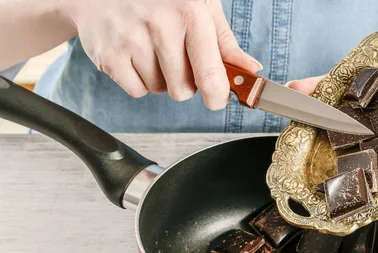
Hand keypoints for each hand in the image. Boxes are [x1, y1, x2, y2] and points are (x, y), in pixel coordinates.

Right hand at [66, 0, 261, 107]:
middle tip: (176, 57)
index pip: (210, 75)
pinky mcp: (108, 54)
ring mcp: (131, 40)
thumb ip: (224, 40)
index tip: (218, 99)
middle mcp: (160, 26)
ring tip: (152, 49)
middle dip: (185, 82)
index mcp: (189, 13)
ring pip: (160, 90)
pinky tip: (135, 55)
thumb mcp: (199, 4)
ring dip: (161, 78)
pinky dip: (138, 80)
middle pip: (184, 90)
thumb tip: (250, 69)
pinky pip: (136, 90)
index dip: (217, 96)